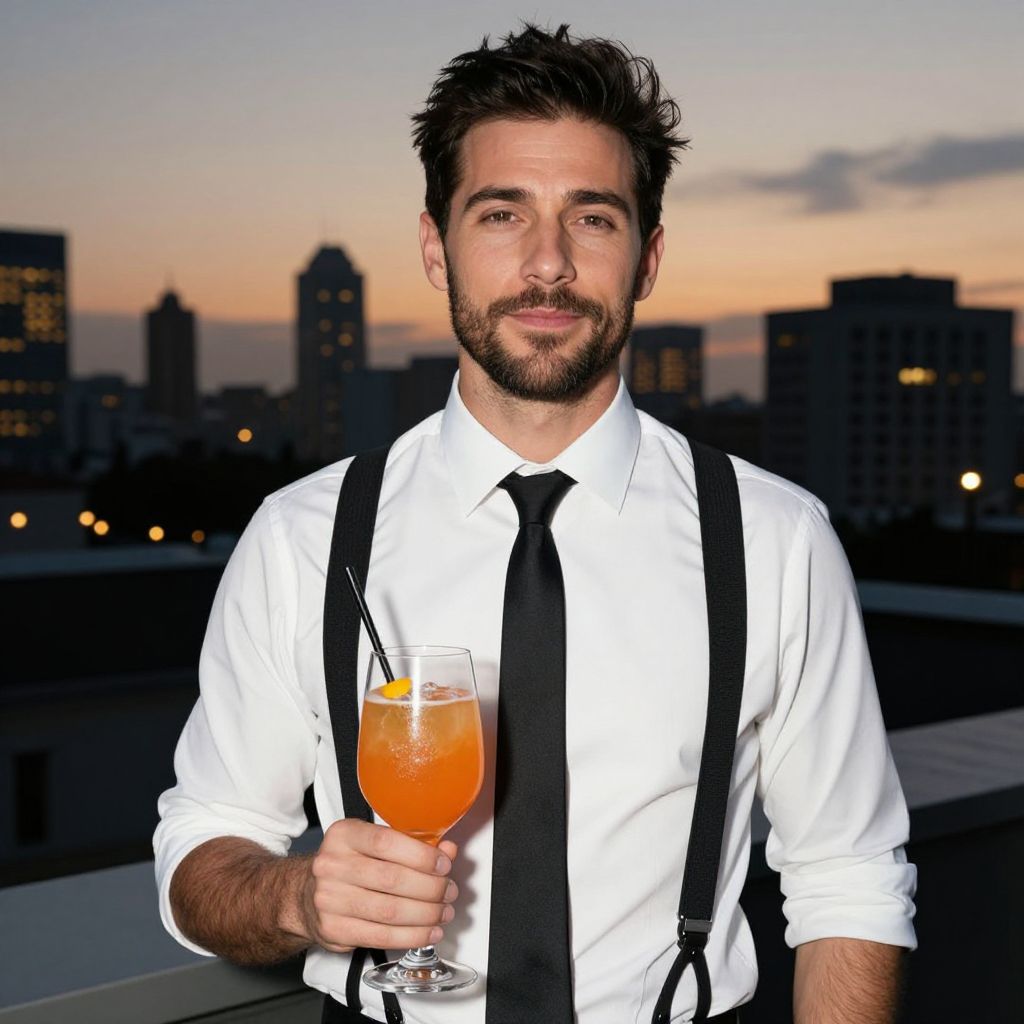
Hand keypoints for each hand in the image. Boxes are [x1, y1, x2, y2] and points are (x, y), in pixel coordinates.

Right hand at [297, 819, 458, 952]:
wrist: (305, 895)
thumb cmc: (348, 865)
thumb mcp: (373, 844)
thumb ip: (411, 844)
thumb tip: (447, 851)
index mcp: (343, 835)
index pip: (386, 842)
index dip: (421, 855)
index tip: (443, 864)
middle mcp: (332, 864)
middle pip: (393, 879)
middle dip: (431, 888)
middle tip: (448, 891)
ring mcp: (329, 899)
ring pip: (390, 911)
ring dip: (426, 915)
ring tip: (443, 912)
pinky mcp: (333, 929)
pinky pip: (381, 936)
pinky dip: (412, 936)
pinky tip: (428, 932)